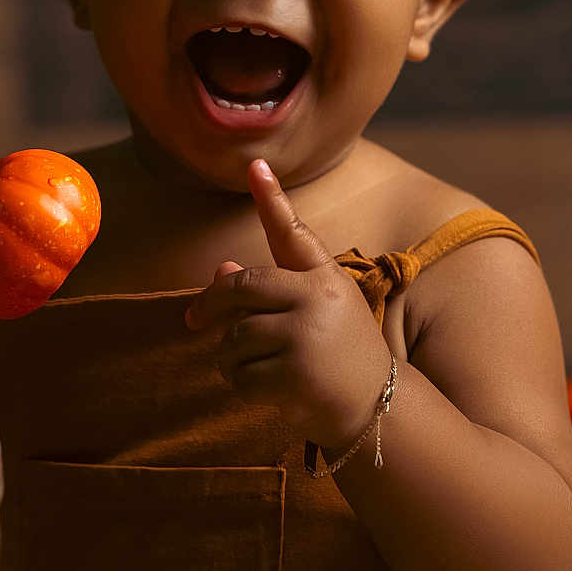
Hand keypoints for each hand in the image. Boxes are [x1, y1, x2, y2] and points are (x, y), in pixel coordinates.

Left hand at [183, 157, 392, 452]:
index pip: (291, 233)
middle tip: (193, 319)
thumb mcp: (314, 312)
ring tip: (258, 366)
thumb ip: (270, 289)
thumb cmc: (340, 352)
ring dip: (230, 357)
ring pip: (233, 339)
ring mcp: (305, 336)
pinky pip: (240, 375)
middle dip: (210, 306)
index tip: (254, 165)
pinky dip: (242, 386)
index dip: (271, 198)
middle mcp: (316, 299)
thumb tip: (220, 270)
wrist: (378, 405)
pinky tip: (268, 390)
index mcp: (323, 277)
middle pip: (240, 289)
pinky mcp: (295, 374)